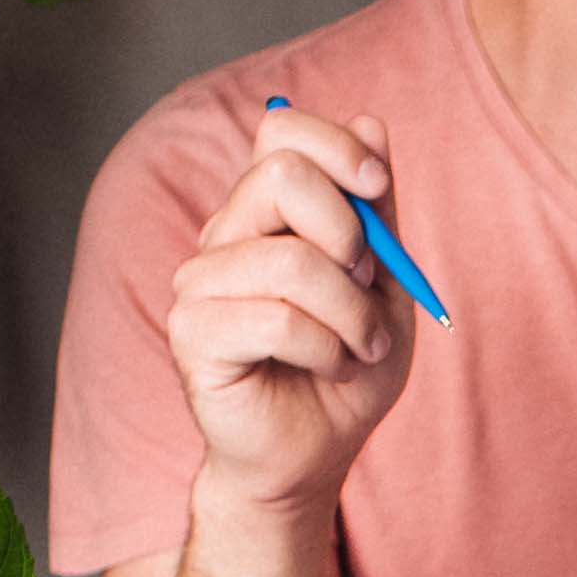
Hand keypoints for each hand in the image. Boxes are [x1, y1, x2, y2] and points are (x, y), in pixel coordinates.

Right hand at [172, 98, 419, 521]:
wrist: (313, 454)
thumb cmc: (347, 368)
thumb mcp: (384, 284)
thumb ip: (376, 210)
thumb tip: (372, 123)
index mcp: (263, 212)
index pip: (280, 131)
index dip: (337, 147)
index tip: (378, 186)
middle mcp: (224, 235)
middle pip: (280, 176)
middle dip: (350, 233)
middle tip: (369, 286)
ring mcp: (199, 282)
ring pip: (291, 261)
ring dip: (351, 312)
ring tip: (360, 347)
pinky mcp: (191, 333)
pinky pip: (276, 319)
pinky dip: (325, 348)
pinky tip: (329, 366)